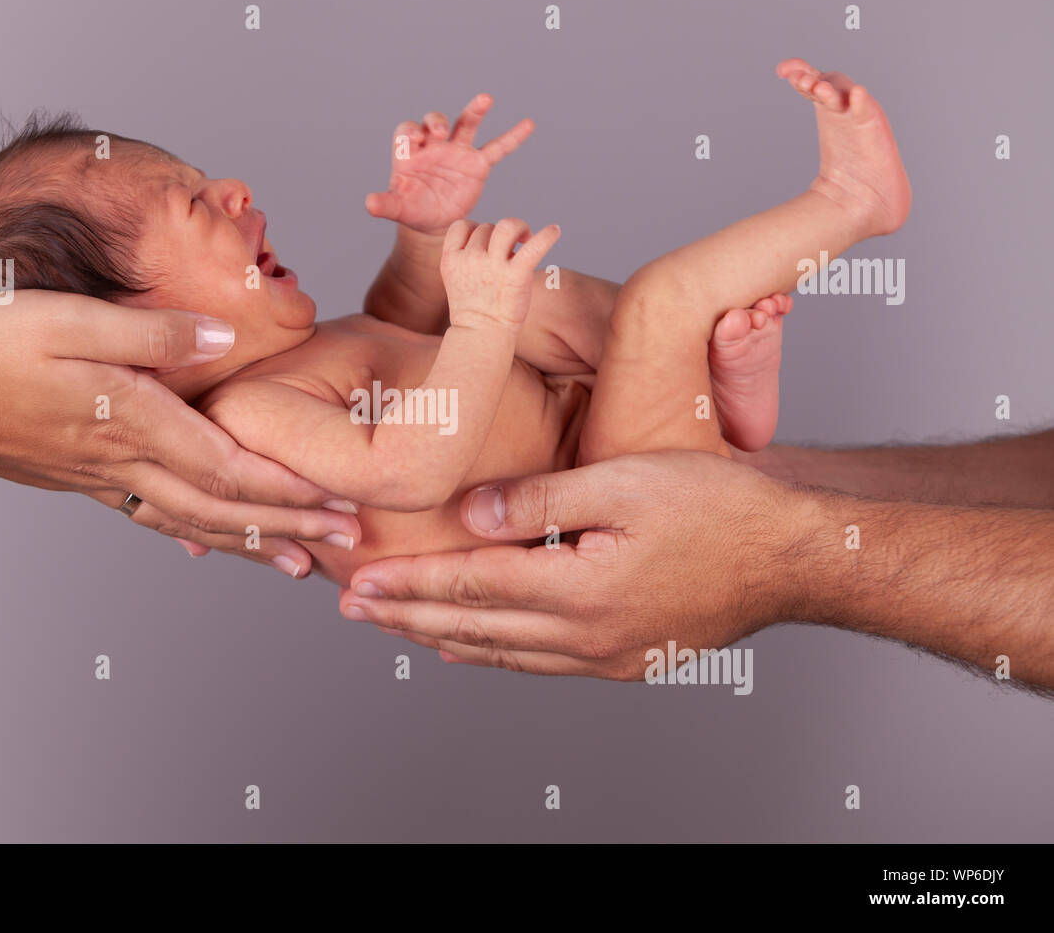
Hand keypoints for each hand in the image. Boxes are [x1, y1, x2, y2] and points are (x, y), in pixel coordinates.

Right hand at [0, 291, 359, 576]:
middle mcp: (125, 460)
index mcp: (133, 420)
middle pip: (225, 506)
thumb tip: (219, 338)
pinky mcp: (84, 478)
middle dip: (292, 525)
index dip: (289, 490)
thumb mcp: (70, 318)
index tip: (341, 505)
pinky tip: (215, 543)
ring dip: (254, 542)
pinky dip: (196, 533)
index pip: (229, 468)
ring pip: (195, 521)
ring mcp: (105, 477)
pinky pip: (155, 515)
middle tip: (349, 543)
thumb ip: (151, 334)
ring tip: (300, 562)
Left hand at [338, 451, 813, 677]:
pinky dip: (495, 655)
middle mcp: (587, 637)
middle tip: (354, 610)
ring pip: (503, 654)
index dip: (410, 586)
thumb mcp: (625, 483)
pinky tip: (472, 651)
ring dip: (444, 638)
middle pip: (476, 628)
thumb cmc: (718, 506)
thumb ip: (540, 500)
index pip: (471, 589)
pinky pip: (541, 663)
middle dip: (409, 616)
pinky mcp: (626, 659)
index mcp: (581, 591)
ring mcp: (608, 656)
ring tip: (399, 627)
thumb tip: (470, 515)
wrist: (793, 554)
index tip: (359, 584)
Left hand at [365, 94, 533, 234]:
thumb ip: (385, 204)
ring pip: (465, 125)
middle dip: (436, 123)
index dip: (411, 133)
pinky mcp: (477, 165)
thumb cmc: (413, 209)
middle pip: (435, 123)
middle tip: (438, 133)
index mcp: (411, 152)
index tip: (415, 142)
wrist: (434, 221)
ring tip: (485, 99)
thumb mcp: (398, 208)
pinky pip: (497, 148)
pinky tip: (527, 124)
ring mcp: (457, 152)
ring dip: (474, 111)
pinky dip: (512, 137)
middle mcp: (434, 145)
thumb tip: (369, 203)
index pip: (408, 132)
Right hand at [440, 218, 560, 328]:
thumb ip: (468, 257)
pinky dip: (546, 236)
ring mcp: (493, 266)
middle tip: (510, 252)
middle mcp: (471, 259)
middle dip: (498, 237)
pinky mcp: (516, 275)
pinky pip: (534, 247)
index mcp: (451, 259)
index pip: (461, 226)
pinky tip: (555, 231)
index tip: (486, 244)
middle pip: (487, 227)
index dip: (475, 230)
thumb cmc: (475, 310)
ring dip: (517, 229)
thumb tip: (498, 236)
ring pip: (506, 226)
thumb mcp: (459, 279)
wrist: (481, 336)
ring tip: (525, 240)